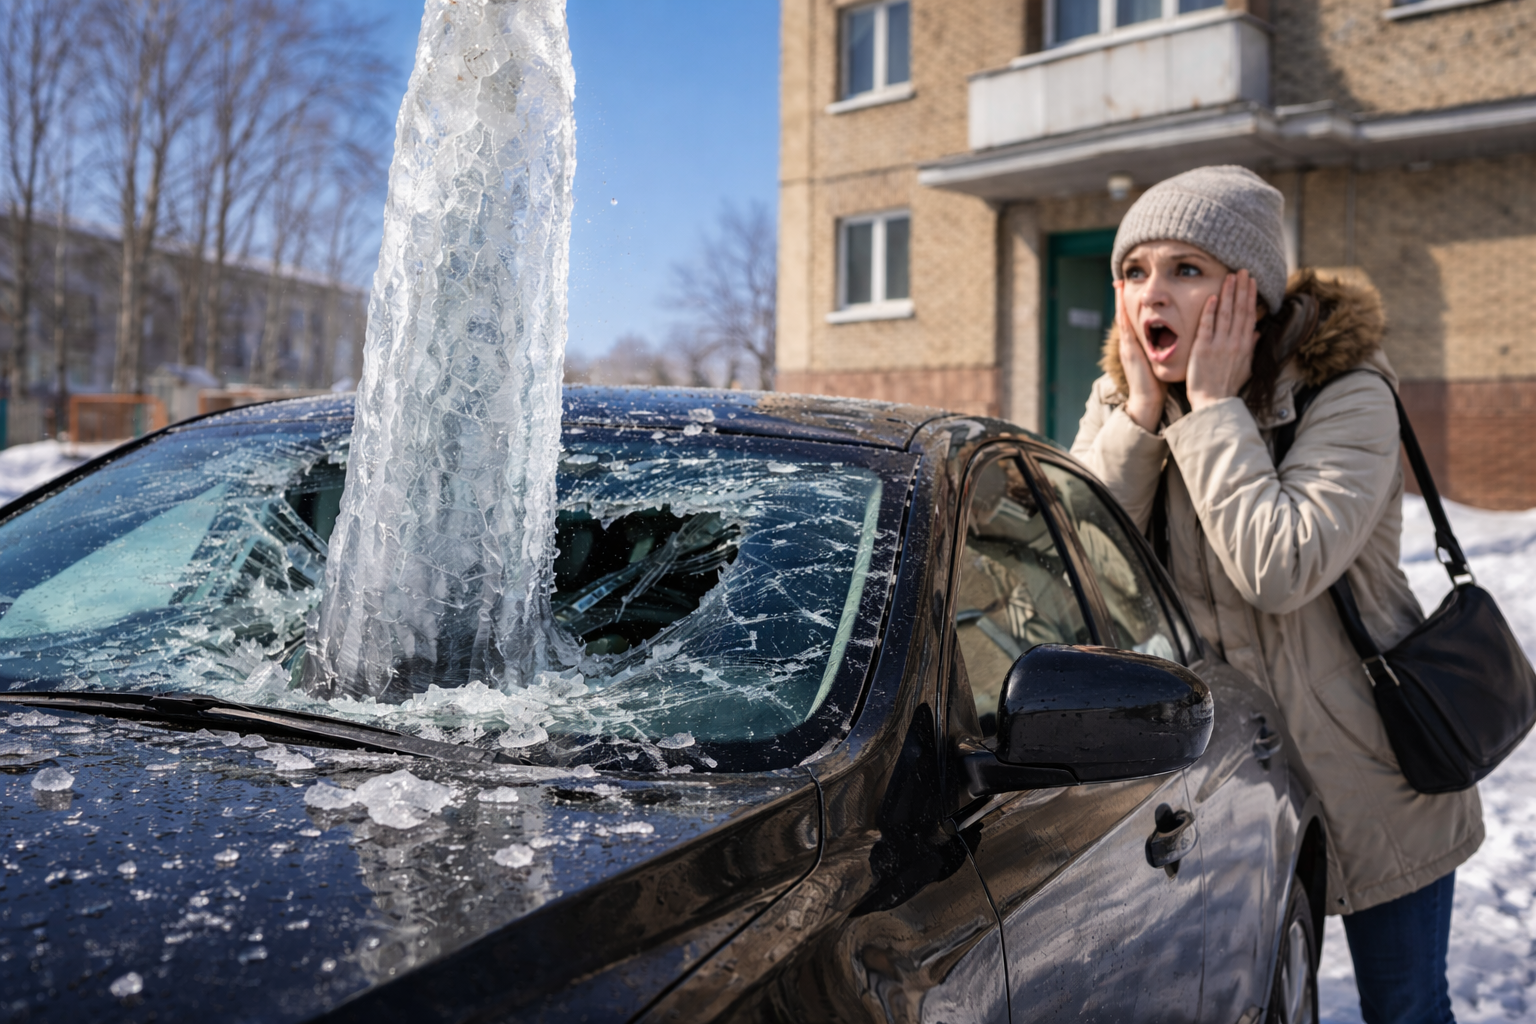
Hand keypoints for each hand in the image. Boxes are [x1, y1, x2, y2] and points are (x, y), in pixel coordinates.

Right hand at [1116, 281, 1165, 433]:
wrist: (1147, 403)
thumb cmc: (1157, 386)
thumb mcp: (1159, 364)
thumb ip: (1162, 351)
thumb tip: (1172, 341)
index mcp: (1138, 347)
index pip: (1134, 321)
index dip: (1131, 305)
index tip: (1130, 289)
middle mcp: (1130, 345)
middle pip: (1124, 316)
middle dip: (1121, 298)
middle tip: (1119, 279)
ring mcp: (1128, 348)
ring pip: (1122, 319)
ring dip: (1120, 302)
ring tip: (1118, 285)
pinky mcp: (1130, 352)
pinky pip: (1125, 329)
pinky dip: (1122, 315)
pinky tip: (1123, 305)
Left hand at [1186, 270, 1258, 411]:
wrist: (1213, 402)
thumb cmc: (1227, 386)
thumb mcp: (1245, 367)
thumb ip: (1251, 348)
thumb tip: (1258, 333)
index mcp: (1245, 346)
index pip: (1250, 315)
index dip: (1251, 297)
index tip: (1252, 282)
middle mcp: (1234, 342)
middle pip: (1240, 310)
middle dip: (1242, 289)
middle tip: (1243, 270)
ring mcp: (1219, 345)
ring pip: (1225, 314)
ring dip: (1228, 294)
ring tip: (1230, 277)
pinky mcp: (1203, 349)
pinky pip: (1207, 326)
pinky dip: (1210, 311)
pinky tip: (1212, 296)